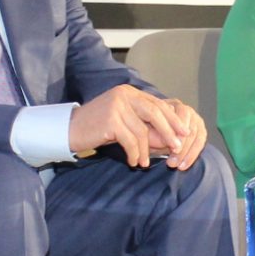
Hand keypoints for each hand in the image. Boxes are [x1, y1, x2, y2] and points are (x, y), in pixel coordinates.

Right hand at [71, 85, 202, 168]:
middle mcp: (124, 95)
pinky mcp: (110, 120)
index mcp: (129, 92)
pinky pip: (130, 141)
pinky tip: (134, 162)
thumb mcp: (122, 119)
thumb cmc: (97, 127)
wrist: (69, 129)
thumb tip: (168, 135)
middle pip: (155, 113)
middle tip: (177, 147)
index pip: (157, 104)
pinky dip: (135, 153)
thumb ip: (141, 121)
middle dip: (169, 132)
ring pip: (142, 131)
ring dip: (147, 150)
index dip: (173, 119)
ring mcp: (116, 106)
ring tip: (146, 162)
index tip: (185, 133)